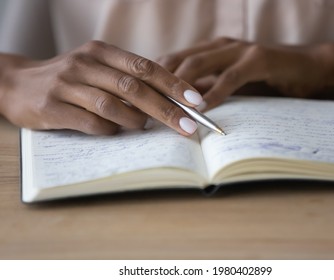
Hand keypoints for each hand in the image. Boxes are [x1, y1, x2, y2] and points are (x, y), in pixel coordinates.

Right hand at [0, 41, 202, 134]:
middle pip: (134, 87)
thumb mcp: (98, 68)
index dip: (173, 84)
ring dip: (136, 120)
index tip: (196, 101)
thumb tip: (168, 101)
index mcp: (101, 51)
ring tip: (144, 127)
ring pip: (113, 105)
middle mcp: (85, 64)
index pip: (145, 67)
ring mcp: (67, 85)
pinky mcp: (53, 108)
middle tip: (188, 125)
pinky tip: (115, 131)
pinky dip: (110, 130)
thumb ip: (127, 80)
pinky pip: (91, 123)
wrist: (17, 83)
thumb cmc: (70, 79)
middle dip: (166, 108)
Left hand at [157, 37, 331, 109]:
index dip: (152, 78)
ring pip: (199, 65)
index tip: (137, 98)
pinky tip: (202, 109)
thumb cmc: (265, 77)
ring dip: (180, 89)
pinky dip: (214, 93)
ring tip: (165, 109)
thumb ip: (206, 88)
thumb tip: (178, 105)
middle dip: (158, 84)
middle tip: (143, 106)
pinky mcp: (257, 59)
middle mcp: (219, 45)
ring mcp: (238, 49)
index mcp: (209, 49)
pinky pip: (230, 77)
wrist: (307, 66)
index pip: (172, 60)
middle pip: (178, 61)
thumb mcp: (228, 82)